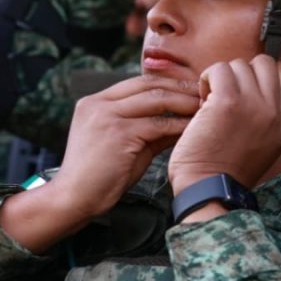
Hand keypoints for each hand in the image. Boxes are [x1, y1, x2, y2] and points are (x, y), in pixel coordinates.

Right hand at [53, 75, 198, 218]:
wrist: (74, 197)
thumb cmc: (97, 176)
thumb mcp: (118, 144)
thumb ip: (144, 129)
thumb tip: (179, 121)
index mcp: (93, 103)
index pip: (137, 82)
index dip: (167, 83)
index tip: (190, 88)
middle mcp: (98, 104)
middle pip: (148, 84)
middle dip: (180, 86)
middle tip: (205, 92)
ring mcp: (106, 116)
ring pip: (156, 99)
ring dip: (185, 102)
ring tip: (206, 107)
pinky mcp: (118, 133)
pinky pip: (158, 124)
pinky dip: (180, 125)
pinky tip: (195, 129)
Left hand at [168, 55, 280, 193]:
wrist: (208, 189)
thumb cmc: (225, 170)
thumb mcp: (263, 144)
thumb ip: (265, 116)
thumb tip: (249, 88)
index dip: (263, 74)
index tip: (243, 88)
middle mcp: (274, 112)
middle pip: (264, 64)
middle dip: (240, 73)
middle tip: (224, 95)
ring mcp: (253, 105)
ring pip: (239, 64)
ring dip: (220, 78)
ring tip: (209, 101)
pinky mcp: (227, 102)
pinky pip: (218, 70)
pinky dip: (206, 79)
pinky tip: (201, 99)